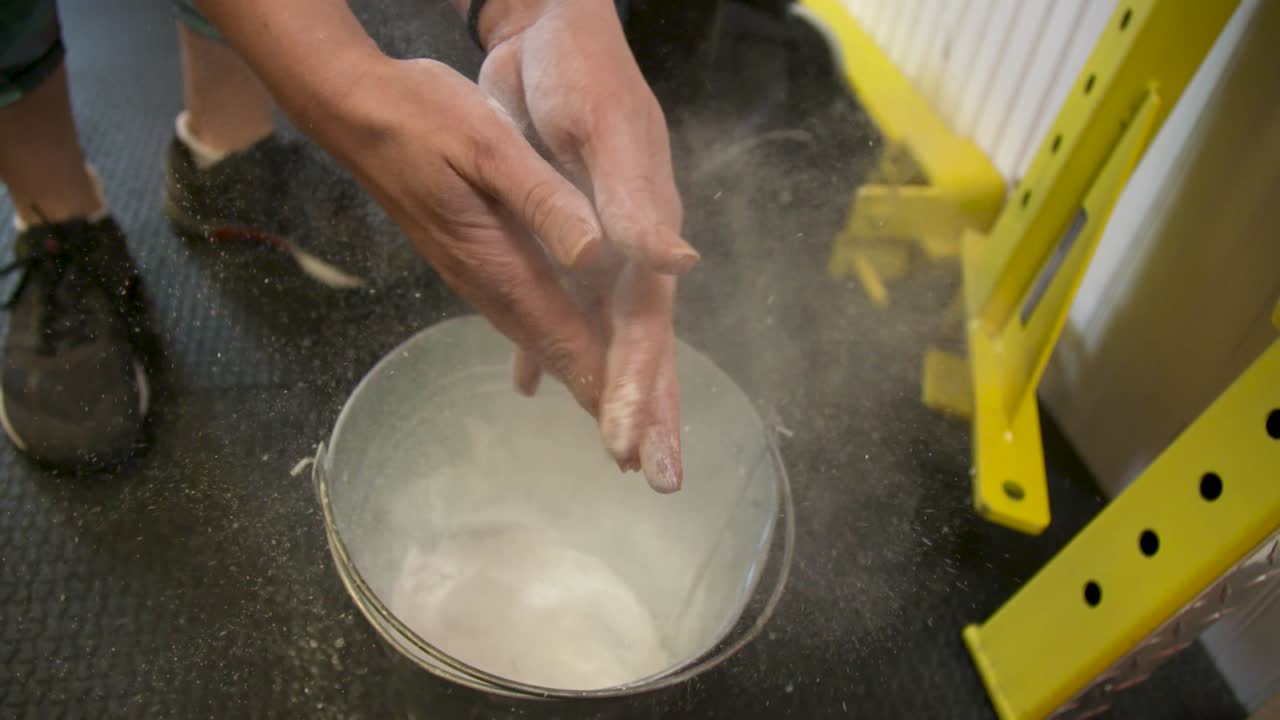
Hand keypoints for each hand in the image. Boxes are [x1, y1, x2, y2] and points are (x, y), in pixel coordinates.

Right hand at [314, 52, 689, 491]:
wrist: (355, 112)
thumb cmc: (423, 118)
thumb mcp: (490, 146)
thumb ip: (545, 200)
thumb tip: (596, 253)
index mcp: (502, 262)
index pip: (566, 339)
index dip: (604, 388)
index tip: (635, 441)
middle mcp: (489, 282)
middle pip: (554, 352)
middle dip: (597, 398)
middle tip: (637, 455)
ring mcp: (475, 274)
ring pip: (538, 337)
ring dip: (576, 372)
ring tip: (611, 409)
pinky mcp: (469, 258)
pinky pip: (521, 312)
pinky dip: (552, 338)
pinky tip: (560, 350)